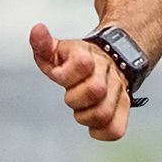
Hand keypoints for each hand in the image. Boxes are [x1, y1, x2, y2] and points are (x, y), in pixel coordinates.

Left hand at [30, 24, 131, 141]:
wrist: (114, 57)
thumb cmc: (78, 60)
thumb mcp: (59, 50)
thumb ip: (44, 44)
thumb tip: (37, 29)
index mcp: (90, 56)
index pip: (82, 63)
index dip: (67, 74)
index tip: (61, 74)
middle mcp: (108, 72)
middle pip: (94, 91)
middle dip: (75, 99)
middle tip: (73, 95)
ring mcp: (118, 90)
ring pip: (103, 113)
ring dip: (86, 117)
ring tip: (83, 108)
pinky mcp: (124, 107)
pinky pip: (115, 130)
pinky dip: (100, 131)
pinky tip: (92, 124)